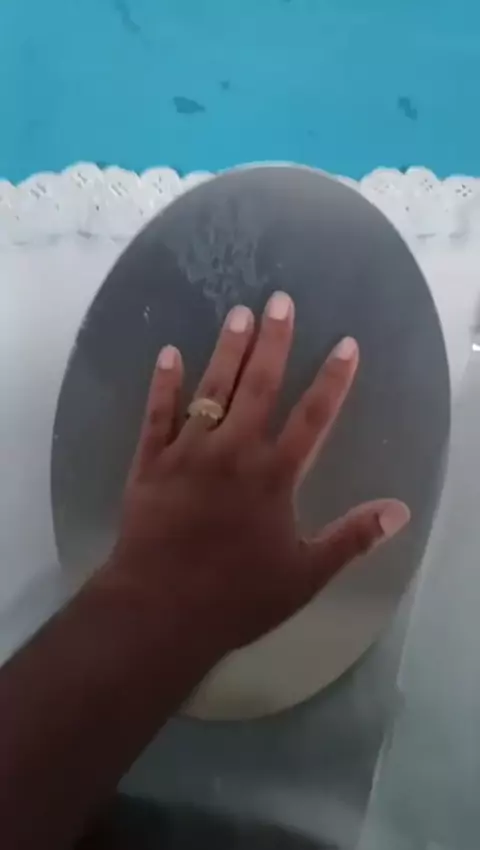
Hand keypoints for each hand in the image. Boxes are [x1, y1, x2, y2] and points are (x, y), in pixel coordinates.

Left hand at [110, 291, 409, 659]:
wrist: (160, 609)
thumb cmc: (237, 595)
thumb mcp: (305, 574)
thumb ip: (351, 538)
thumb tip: (399, 510)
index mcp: (274, 476)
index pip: (313, 417)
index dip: (333, 379)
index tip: (346, 344)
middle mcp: (234, 452)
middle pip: (259, 386)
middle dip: (274, 342)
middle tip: (279, 300)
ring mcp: (188, 453)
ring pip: (211, 390)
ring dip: (227, 350)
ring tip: (239, 313)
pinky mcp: (151, 463)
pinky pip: (157, 415)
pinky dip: (163, 383)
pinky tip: (169, 353)